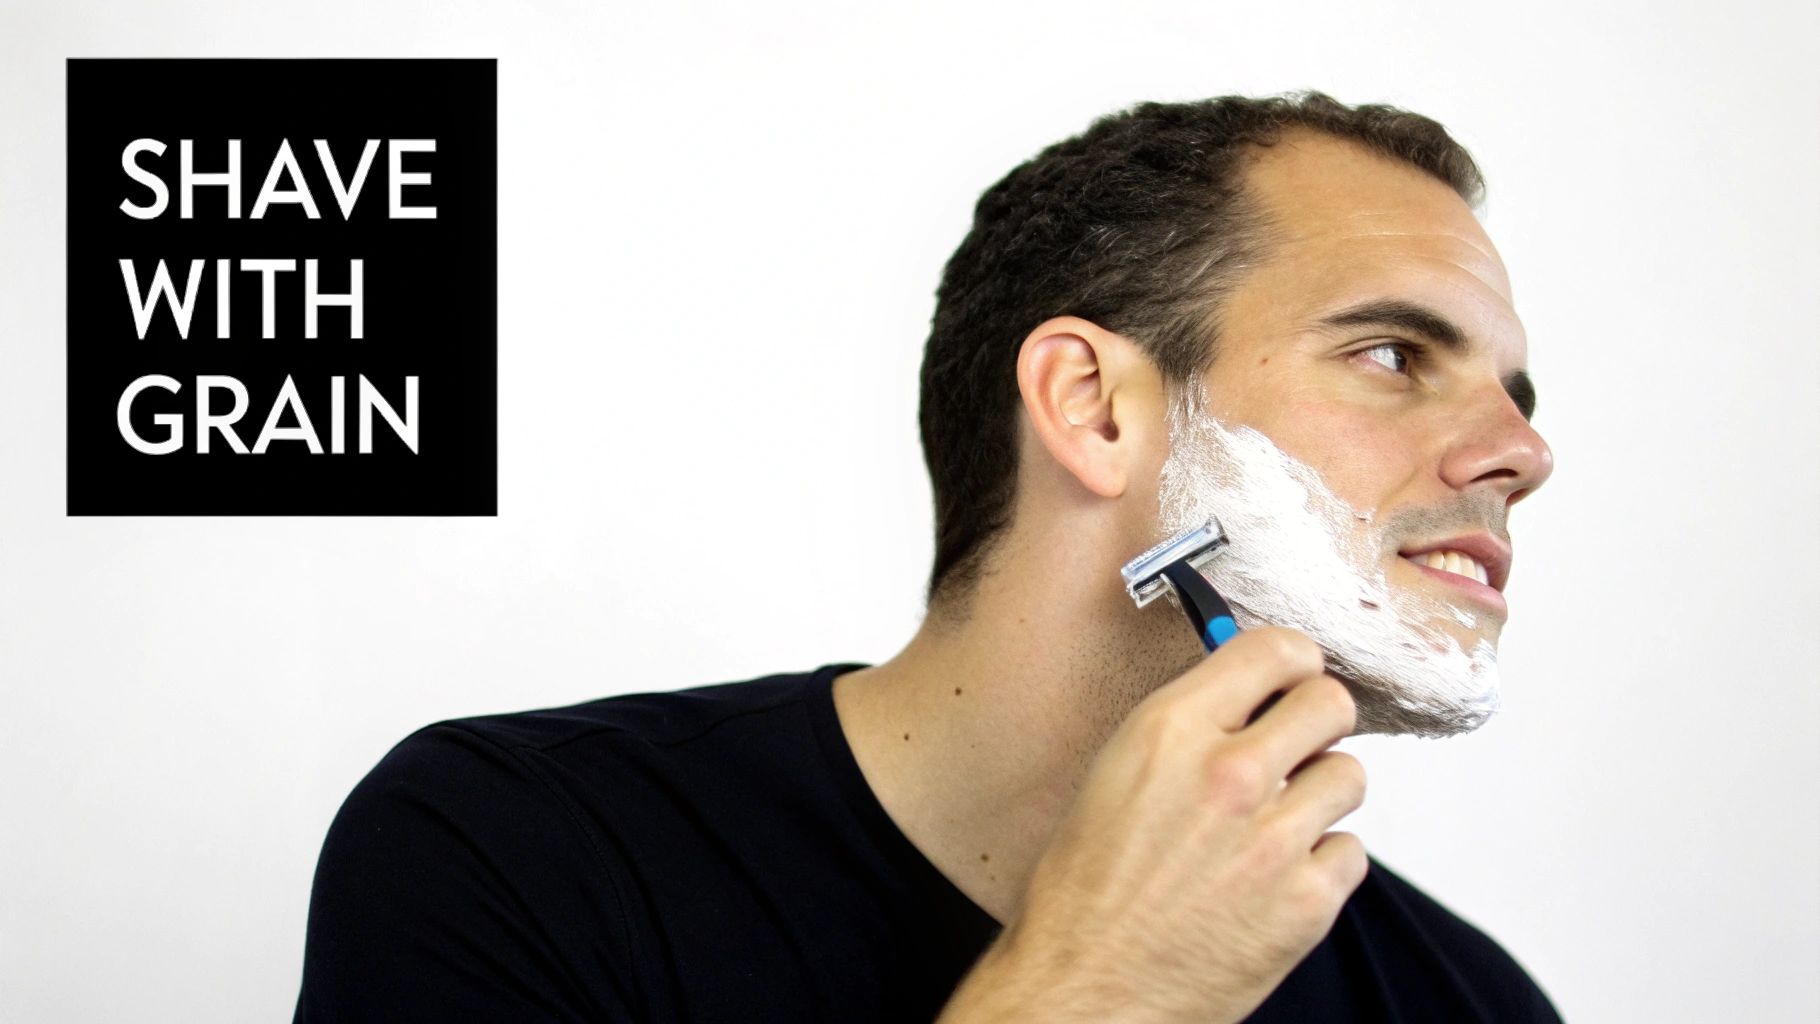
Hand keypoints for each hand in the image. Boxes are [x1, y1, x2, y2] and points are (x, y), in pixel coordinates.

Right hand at [938, 626, 1368, 1023]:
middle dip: (1317, 720)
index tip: (1290, 676)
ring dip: (1320, 793)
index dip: (1291, 661)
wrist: (1085, 988)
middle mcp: (1230, 774)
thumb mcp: (1116, 775)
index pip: (1275, 649)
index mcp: (1172, 732)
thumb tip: (1245, 697)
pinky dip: (1322, 861)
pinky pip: (1350, 850)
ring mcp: (1276, 839)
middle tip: (1296, 744)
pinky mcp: (1307, 901)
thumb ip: (1186, 729)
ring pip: (1349, 775)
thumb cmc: (1085, 892)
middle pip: (1331, 702)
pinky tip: (1276, 876)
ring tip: (1276, 822)